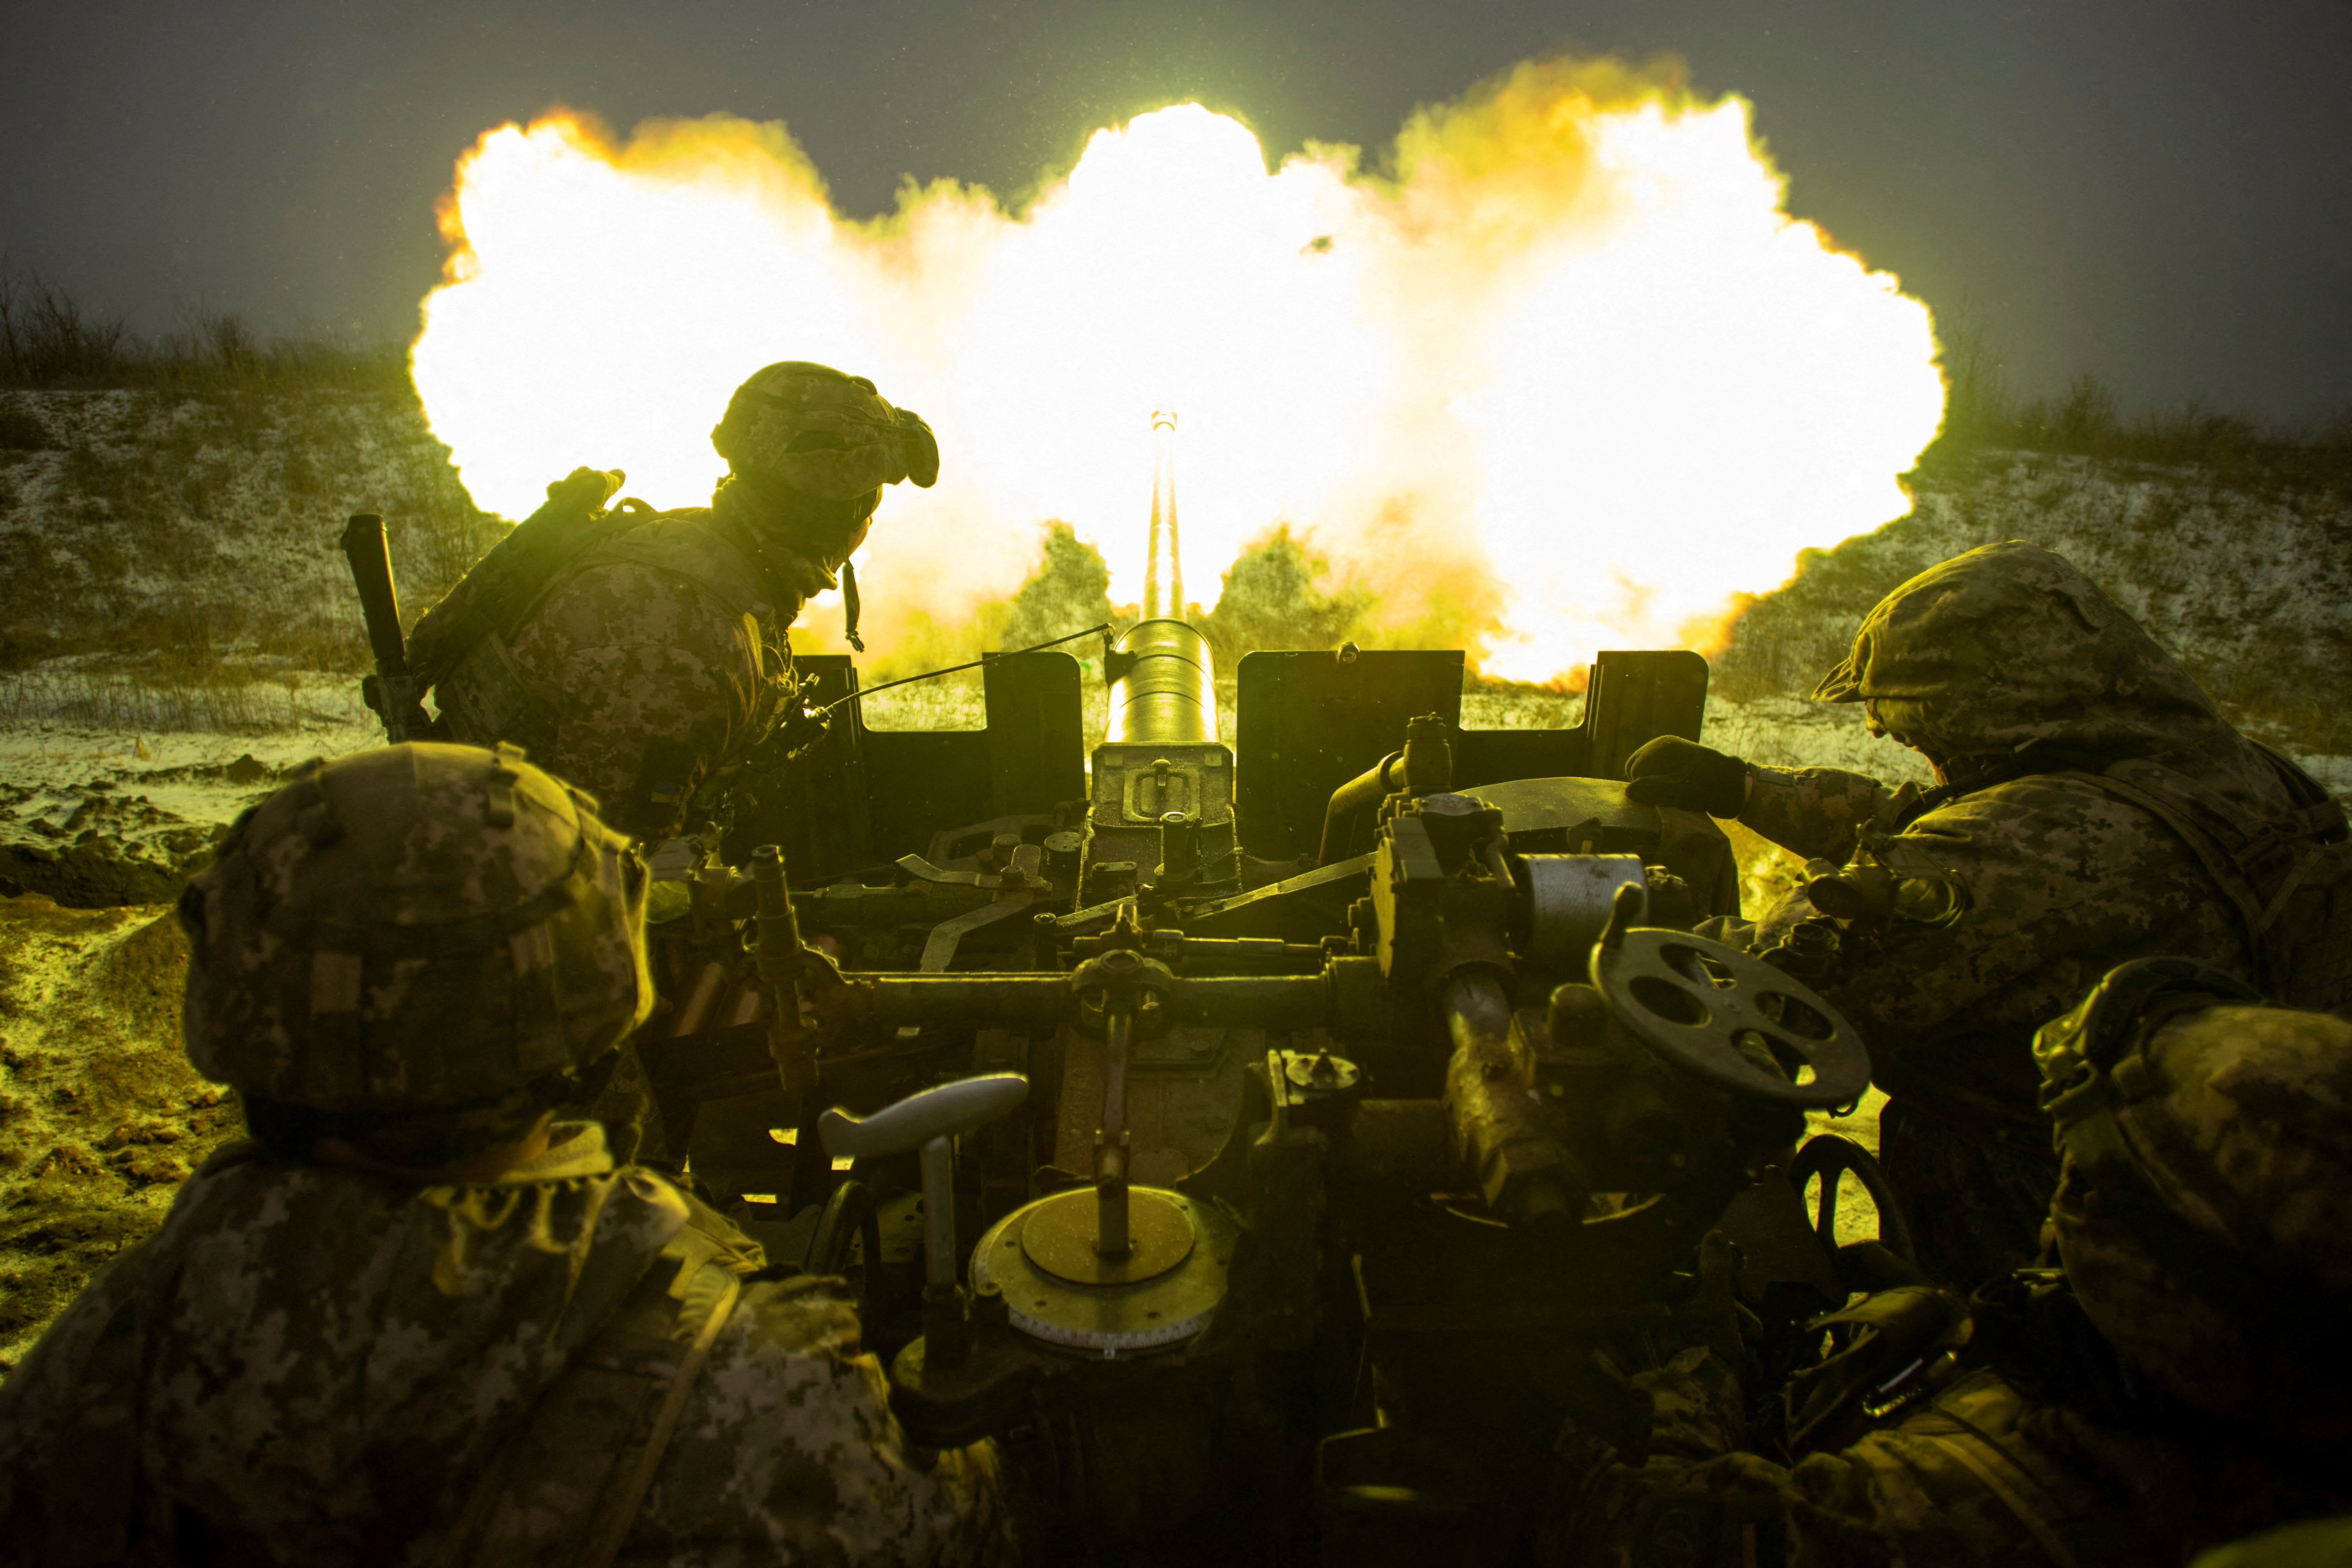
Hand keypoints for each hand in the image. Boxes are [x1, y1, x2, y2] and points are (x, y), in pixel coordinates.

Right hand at [1624, 737, 1749, 817]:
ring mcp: (1670, 748)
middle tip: (1665, 794)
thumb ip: (1650, 791)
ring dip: (1653, 782)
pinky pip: (1656, 768)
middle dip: (1646, 782)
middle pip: (1637, 766)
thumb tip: (1628, 791)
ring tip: (1672, 790)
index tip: (1661, 794)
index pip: (1633, 769)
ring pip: (1646, 769)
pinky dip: (1660, 779)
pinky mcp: (1676, 756)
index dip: (1643, 786)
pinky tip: (1675, 785)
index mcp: (1662, 747)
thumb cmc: (1705, 788)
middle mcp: (1664, 744)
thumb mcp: (1676, 792)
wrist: (1733, 784)